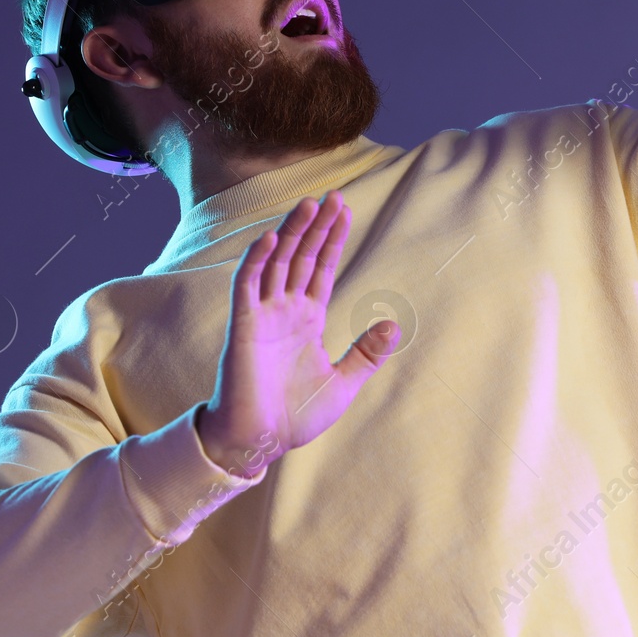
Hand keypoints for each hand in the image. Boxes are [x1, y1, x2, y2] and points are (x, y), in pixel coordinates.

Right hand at [196, 192, 399, 476]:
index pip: (321, 268)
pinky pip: (247, 286)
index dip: (332, 240)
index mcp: (308, 319)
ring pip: (276, 262)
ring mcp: (262, 315)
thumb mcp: (344, 383)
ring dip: (291, 232)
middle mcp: (285, 310)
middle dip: (317, 226)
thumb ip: (366, 353)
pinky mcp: (243, 327)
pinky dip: (256, 260)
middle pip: (302, 256)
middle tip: (335, 195)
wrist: (260, 441)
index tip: (345, 211)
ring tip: (310, 204)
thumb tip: (394, 324)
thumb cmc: (296, 416)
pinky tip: (270, 237)